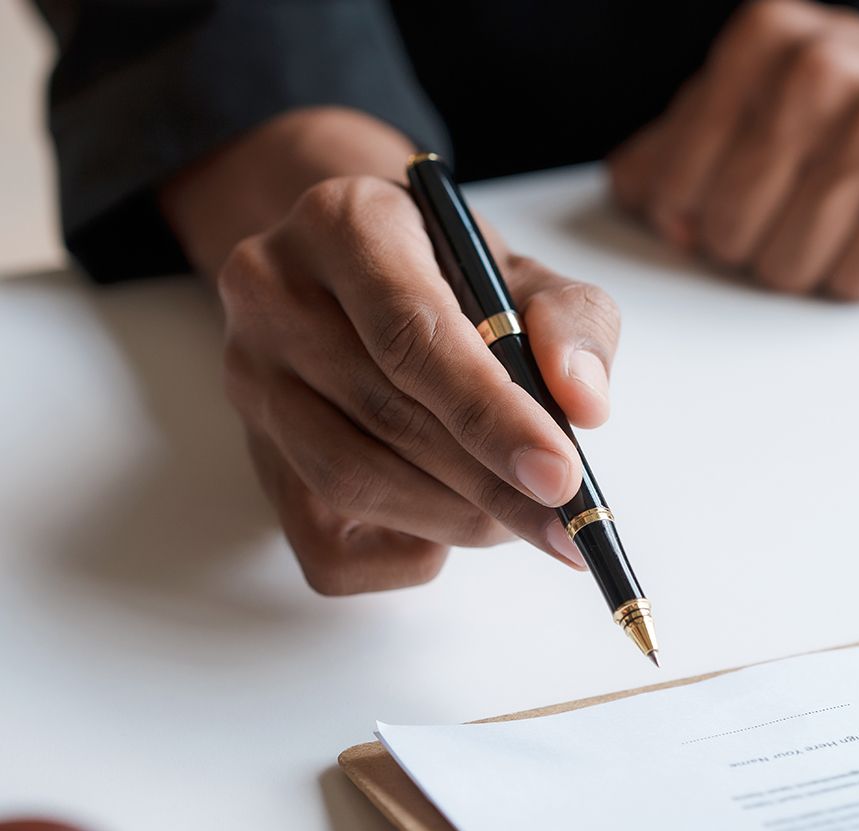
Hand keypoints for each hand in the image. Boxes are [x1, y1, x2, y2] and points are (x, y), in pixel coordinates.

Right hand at [162, 110, 619, 593]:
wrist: (366, 276)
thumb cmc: (456, 278)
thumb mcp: (527, 274)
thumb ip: (572, 323)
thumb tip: (585, 404)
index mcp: (346, 223)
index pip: (412, 336)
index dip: (492, 416)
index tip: (561, 476)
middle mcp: (274, 292)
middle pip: (386, 415)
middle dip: (490, 483)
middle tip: (564, 518)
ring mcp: (250, 379)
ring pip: (351, 480)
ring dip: (454, 517)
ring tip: (519, 516)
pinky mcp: (254, 455)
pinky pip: (322, 545)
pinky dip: (403, 554)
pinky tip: (450, 529)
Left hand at [609, 0, 858, 299]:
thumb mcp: (776, 97)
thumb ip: (688, 139)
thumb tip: (631, 191)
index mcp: (764, 39)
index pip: (674, 186)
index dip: (699, 217)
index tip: (740, 201)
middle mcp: (820, 68)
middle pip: (728, 233)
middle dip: (762, 243)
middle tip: (815, 207)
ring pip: (787, 265)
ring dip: (818, 263)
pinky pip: (857, 282)